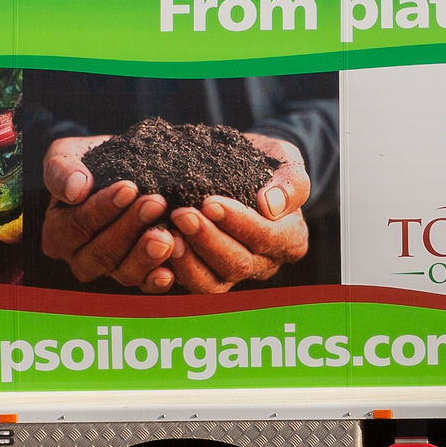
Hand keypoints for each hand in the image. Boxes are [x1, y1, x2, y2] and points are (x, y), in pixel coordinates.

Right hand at [38, 135, 180, 291]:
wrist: (126, 168)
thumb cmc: (92, 162)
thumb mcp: (68, 154)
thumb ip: (61, 169)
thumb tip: (74, 190)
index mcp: (58, 232)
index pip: (75, 226)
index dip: (101, 209)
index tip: (128, 188)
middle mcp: (80, 258)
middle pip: (100, 253)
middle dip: (128, 229)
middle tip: (155, 203)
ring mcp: (110, 270)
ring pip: (123, 273)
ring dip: (145, 256)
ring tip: (167, 237)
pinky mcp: (138, 275)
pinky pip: (145, 285)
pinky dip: (157, 279)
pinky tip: (170, 271)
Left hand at [163, 133, 312, 295]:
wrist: (246, 171)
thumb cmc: (270, 164)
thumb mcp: (287, 163)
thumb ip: (290, 184)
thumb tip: (270, 206)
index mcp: (290, 239)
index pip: (266, 238)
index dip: (237, 223)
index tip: (210, 202)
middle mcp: (264, 264)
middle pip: (237, 264)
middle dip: (207, 240)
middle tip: (181, 214)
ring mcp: (235, 274)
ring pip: (212, 283)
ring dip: (187, 261)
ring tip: (167, 234)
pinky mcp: (208, 275)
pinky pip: (190, 283)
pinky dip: (171, 270)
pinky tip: (155, 247)